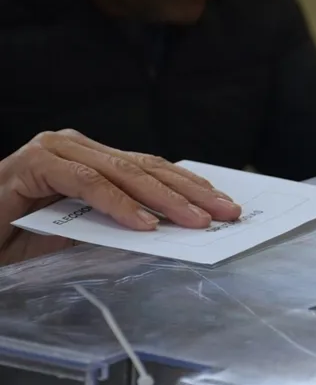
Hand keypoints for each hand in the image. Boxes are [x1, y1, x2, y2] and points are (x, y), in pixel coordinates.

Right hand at [0, 130, 241, 264]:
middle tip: (226, 212)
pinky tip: (145, 223)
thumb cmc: (17, 238)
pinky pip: (86, 184)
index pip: (152, 170)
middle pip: (146, 168)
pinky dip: (118, 204)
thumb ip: (117, 227)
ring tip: (195, 221)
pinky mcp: (34, 163)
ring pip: (123, 172)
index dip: (190, 187)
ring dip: (163, 200)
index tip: (225, 206)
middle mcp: (76, 146)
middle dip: (190, 193)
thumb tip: (171, 232)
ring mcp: (55, 150)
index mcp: (91, 158)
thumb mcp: (80, 234)